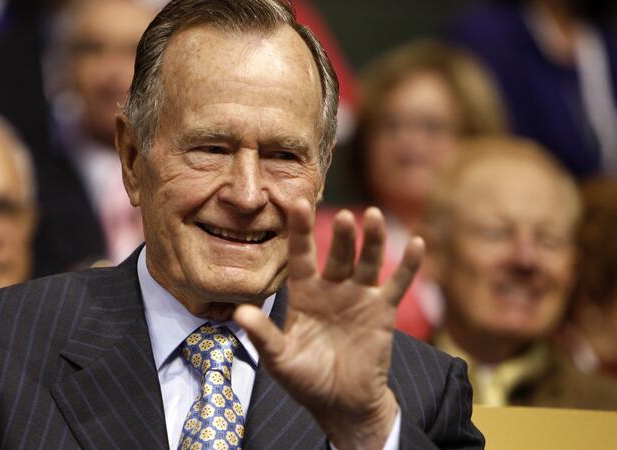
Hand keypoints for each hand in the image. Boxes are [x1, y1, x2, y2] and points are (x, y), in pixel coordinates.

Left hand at [234, 199, 423, 449]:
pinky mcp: (383, 311)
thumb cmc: (306, 380)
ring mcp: (359, 296)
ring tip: (372, 216)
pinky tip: (418, 243)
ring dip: (371, 240)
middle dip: (341, 236)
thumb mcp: (280, 359)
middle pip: (337, 255)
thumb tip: (238, 314)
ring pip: (367, 261)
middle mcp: (332, 288)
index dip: (300, 231)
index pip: (301, 256)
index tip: (296, 204)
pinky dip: (408, 265)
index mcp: (304, 294)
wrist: (342, 404)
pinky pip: (397, 284)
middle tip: (343, 216)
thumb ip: (263, 335)